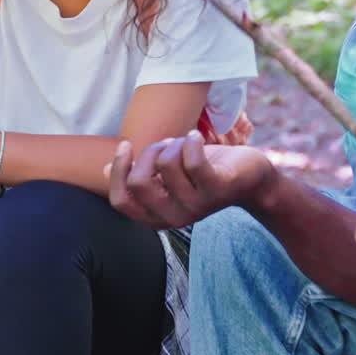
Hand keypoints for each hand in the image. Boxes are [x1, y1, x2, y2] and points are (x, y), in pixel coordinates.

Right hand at [108, 130, 277, 228]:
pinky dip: (191, 141)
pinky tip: (196, 137)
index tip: (127, 144)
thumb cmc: (205, 173)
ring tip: (188, 143)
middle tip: (167, 144)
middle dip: (148, 152)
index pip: (121, 201)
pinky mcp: (219, 188)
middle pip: (138, 182)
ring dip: (174, 144)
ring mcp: (198, 205)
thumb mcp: (169, 175)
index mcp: (158, 216)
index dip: (117, 171)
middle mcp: (175, 217)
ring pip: (166, 164)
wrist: (251, 178)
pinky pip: (193, 160)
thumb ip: (142, 175)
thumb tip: (104, 170)